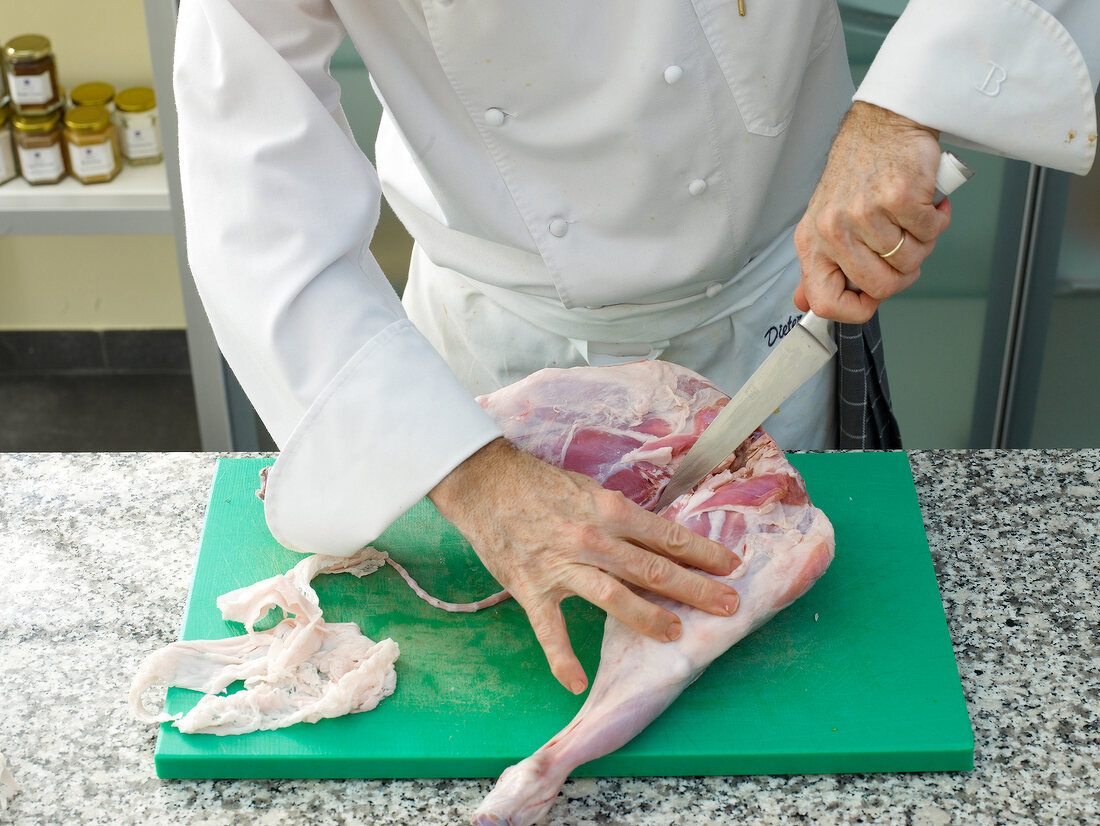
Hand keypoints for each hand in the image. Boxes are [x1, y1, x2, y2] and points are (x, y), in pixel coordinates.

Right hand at [429, 438, 740, 693]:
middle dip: (695, 588)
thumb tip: (656, 540)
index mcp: (610, 509)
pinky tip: (576, 682)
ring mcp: (562, 566)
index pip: (667, 535)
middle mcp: (593, 538)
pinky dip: (562, 658)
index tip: (731, 566)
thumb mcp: (589, 489)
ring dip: (649, 618)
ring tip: (675, 635)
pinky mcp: (532, 588)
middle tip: (728, 605)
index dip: (703, 552)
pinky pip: (550, 630)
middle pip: (653, 568)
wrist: (484, 481)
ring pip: (615, 597)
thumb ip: (620, 517)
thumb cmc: (538, 483)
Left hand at [793, 101, 950, 321]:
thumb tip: (805, 302)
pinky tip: (925, 202)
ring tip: (911, 218)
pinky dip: (937, 220)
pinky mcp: (898, 198)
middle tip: (904, 246)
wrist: (883, 124)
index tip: (872, 297)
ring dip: (922, 243)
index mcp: (813, 241)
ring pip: (910, 261)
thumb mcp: (826, 222)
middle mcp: (833, 230)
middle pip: (880, 288)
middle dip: (902, 274)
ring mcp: (864, 214)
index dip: (856, 309)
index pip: (826, 302)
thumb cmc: (859, 173)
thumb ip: (820, 265)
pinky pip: (931, 233)